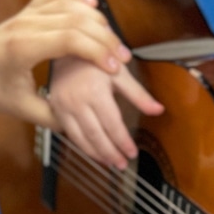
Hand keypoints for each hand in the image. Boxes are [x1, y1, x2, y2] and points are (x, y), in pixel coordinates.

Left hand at [0, 0, 131, 127]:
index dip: (97, 52)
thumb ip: (52, 117)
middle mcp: (25, 25)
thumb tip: (82, 127)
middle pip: (76, 20)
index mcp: (22, 49)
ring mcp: (25, 15)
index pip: (70, 39)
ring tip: (112, 40)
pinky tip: (91, 7)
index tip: (115, 69)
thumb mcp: (19, 109)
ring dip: (96, 20)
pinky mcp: (26, 11)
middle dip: (105, 39)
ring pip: (69, 4)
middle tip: (122, 59)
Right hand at [49, 54, 162, 169]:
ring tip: (110, 163)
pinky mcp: (55, 110)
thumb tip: (158, 110)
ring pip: (80, 139)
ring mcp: (63, 107)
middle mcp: (77, 102)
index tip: (132, 152)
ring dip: (96, 154)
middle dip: (110, 153)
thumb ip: (139, 94)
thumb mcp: (121, 73)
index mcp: (95, 92)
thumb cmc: (95, 59)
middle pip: (96, 135)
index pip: (112, 124)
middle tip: (122, 164)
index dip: (123, 141)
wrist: (66, 50)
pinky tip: (94, 152)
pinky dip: (82, 146)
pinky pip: (69, 134)